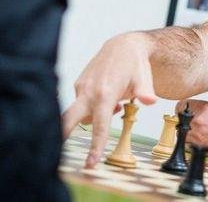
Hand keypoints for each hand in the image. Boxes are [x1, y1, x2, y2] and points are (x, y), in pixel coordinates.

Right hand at [62, 32, 157, 167]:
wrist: (122, 45)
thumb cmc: (134, 64)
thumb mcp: (144, 78)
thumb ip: (146, 92)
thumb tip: (151, 101)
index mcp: (105, 93)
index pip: (99, 125)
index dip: (95, 146)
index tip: (91, 163)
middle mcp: (89, 91)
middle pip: (69, 119)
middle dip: (61, 137)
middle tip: (56, 155)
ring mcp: (81, 87)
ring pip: (80, 113)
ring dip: (93, 117)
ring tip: (116, 104)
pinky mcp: (79, 84)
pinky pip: (82, 103)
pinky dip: (92, 106)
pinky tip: (108, 97)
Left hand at [175, 99, 207, 161]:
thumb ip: (203, 109)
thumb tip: (193, 111)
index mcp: (204, 109)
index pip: (181, 105)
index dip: (184, 109)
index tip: (185, 111)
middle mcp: (198, 122)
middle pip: (179, 119)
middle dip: (185, 120)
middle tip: (194, 123)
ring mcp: (197, 136)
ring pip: (181, 132)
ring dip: (187, 132)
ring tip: (200, 133)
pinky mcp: (198, 149)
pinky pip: (186, 144)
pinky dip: (191, 143)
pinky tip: (202, 141)